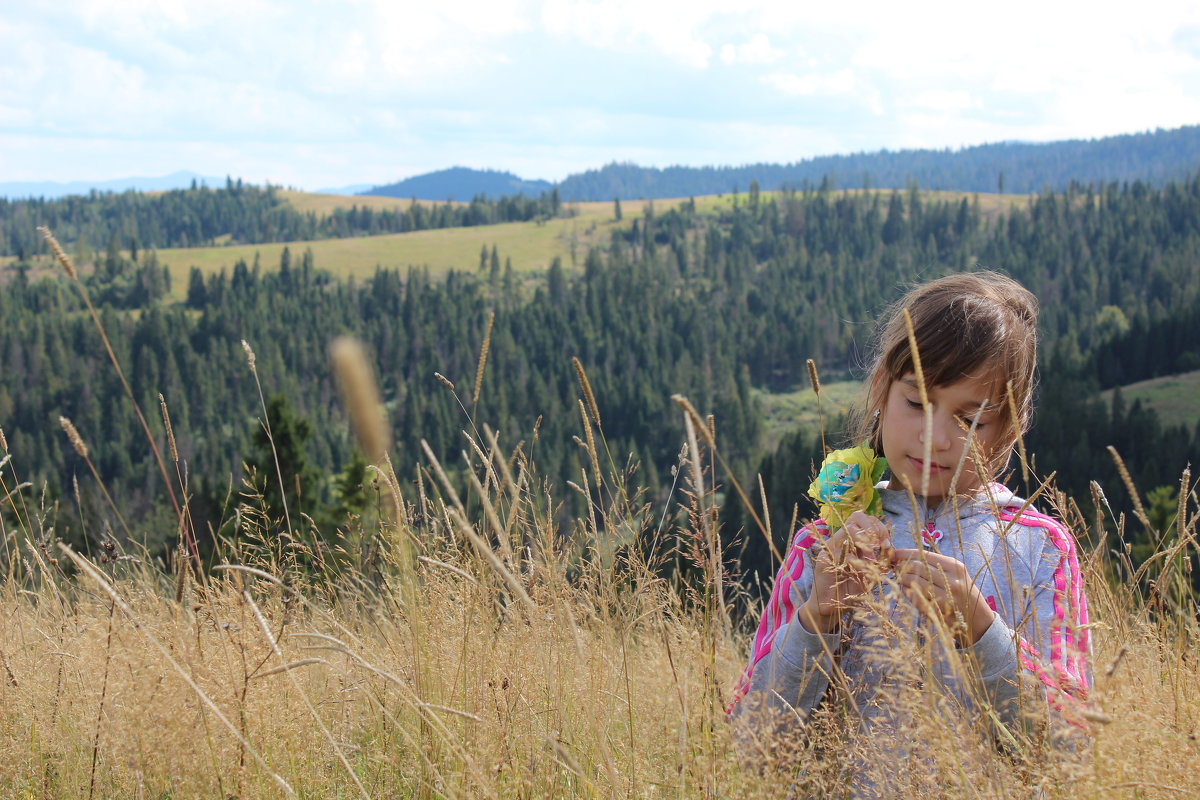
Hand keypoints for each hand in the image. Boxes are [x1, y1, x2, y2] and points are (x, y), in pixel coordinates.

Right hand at [799, 511, 890, 633]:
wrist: (829, 609)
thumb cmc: (850, 590)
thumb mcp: (870, 573)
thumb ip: (878, 560)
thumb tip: (889, 547)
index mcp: (852, 540)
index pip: (865, 519)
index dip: (878, 527)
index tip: (886, 543)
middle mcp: (840, 540)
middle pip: (856, 516)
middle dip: (872, 528)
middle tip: (879, 546)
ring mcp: (831, 548)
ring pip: (848, 529)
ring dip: (865, 542)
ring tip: (871, 560)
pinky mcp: (824, 560)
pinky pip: (840, 550)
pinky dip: (854, 559)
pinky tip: (860, 570)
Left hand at [890, 549, 995, 646]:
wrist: (979, 621)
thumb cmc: (962, 593)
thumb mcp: (954, 574)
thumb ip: (932, 565)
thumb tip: (902, 556)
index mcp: (954, 566)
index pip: (923, 554)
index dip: (904, 553)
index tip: (892, 554)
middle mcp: (951, 580)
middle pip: (916, 566)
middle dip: (901, 566)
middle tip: (895, 569)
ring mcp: (946, 597)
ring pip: (914, 581)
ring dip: (902, 579)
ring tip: (901, 579)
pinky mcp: (939, 611)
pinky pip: (915, 598)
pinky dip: (907, 593)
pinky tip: (907, 591)